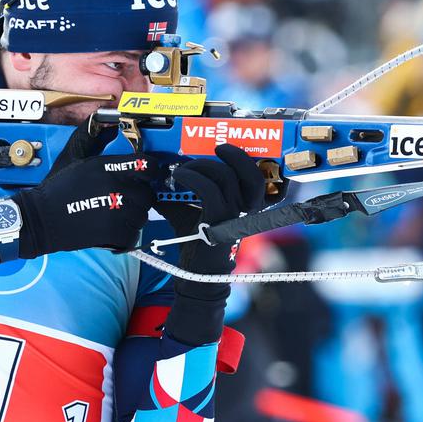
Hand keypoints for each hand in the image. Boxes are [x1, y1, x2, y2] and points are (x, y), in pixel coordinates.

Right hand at [0, 153, 158, 264]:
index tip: (145, 178)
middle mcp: (115, 187)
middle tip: (122, 203)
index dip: (150, 172)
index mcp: (107, 167)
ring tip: (113, 218)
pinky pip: (133, 235)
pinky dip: (124, 236)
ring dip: (131, 219)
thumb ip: (93, 138)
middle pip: (148, 194)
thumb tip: (109, 122)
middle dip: (138, 199)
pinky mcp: (113, 233)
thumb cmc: (57, 189)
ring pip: (141, 216)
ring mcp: (116, 211)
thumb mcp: (73, 156)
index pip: (148, 166)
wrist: (40, 219)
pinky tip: (110, 231)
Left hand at [158, 144, 265, 292]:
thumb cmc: (195, 239)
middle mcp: (246, 210)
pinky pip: (208, 189)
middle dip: (236, 156)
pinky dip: (191, 177)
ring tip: (186, 166)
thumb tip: (158, 173)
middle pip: (253, 175)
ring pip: (227, 177)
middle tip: (217, 148)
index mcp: (246, 206)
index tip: (229, 149)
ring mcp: (234, 215)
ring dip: (203, 165)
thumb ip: (181, 191)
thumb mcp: (189, 210)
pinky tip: (178, 176)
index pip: (263, 181)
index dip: (254, 162)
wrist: (195, 273)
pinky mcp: (218, 220)